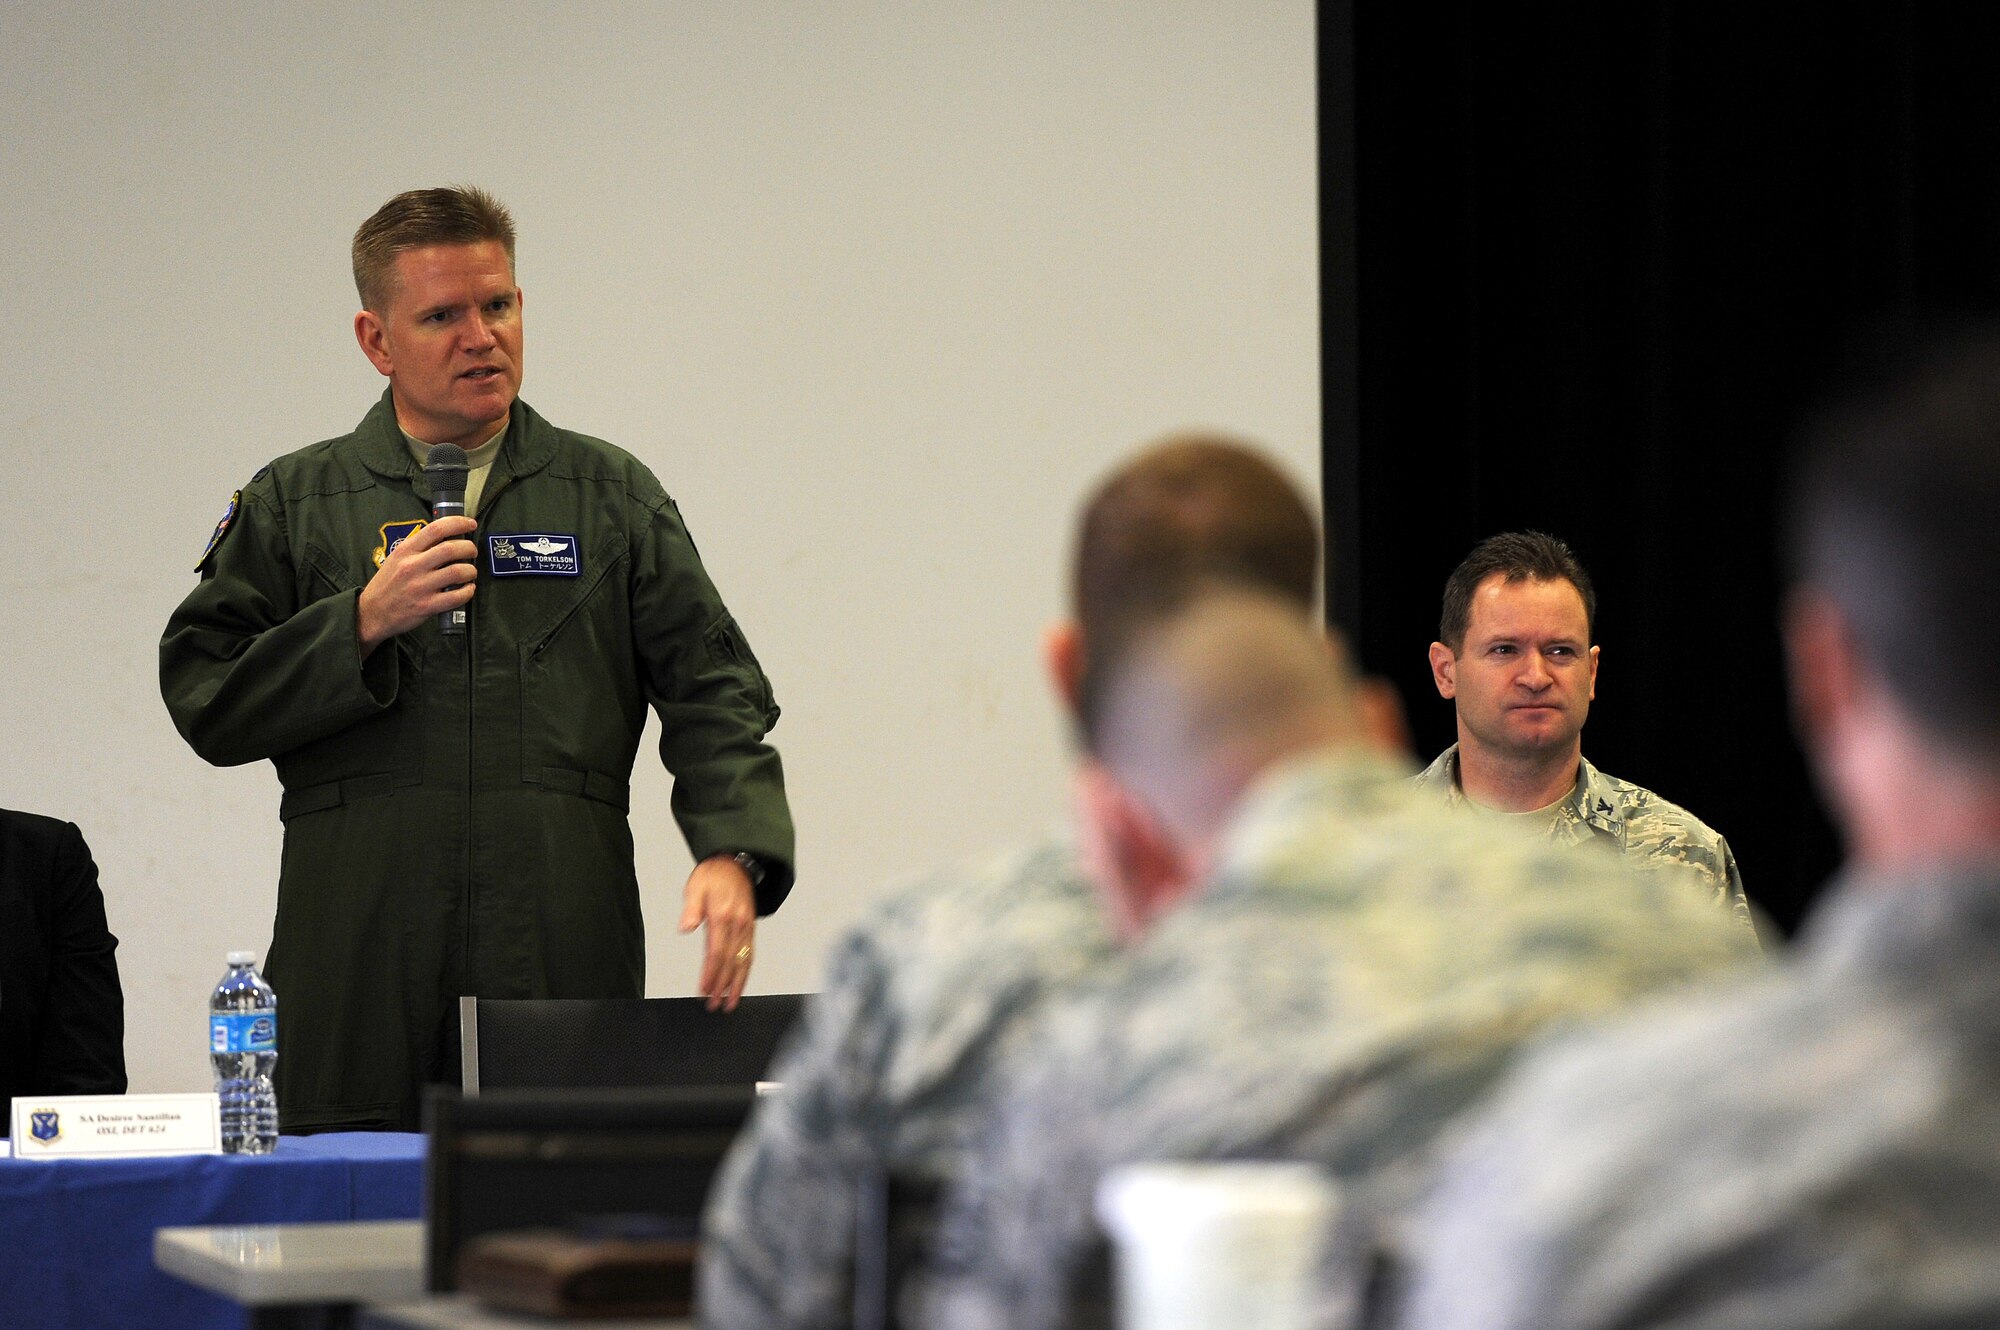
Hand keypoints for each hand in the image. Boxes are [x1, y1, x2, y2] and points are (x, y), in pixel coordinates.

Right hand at [357, 516, 478, 655]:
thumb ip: (418, 547)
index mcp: (406, 551)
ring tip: (470, 572)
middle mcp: (413, 566)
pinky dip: (468, 591)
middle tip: (472, 551)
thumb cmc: (387, 585)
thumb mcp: (396, 558)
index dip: (458, 523)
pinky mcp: (427, 606)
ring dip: (471, 570)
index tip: (470, 524)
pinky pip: (457, 596)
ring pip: (458, 572)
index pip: (436, 529)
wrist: (371, 613)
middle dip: (469, 548)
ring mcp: (420, 587)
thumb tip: (446, 537)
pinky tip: (467, 589)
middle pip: (451, 549)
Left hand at [681, 856, 756, 1010]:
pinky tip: (739, 983)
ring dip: (737, 985)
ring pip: (744, 961)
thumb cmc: (713, 874)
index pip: (717, 952)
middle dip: (723, 986)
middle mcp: (738, 925)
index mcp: (723, 916)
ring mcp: (747, 927)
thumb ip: (692, 908)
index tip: (704, 991)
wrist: (736, 863)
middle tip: (714, 1006)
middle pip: (731, 962)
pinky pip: (750, 954)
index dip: (711, 974)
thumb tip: (686, 927)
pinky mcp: (750, 928)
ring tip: (730, 1003)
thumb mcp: (696, 885)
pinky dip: (745, 972)